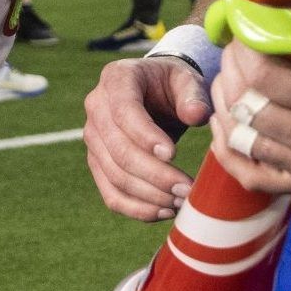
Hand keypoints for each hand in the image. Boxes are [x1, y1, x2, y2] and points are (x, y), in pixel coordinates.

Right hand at [83, 56, 213, 221]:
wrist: (156, 92)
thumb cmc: (173, 84)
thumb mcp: (186, 79)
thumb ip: (193, 95)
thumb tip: (196, 115)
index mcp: (116, 79)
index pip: (123, 112)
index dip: (145, 136)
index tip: (173, 154)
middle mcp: (96, 107)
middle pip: (118, 150)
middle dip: (154, 174)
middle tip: (187, 188)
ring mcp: (93, 138)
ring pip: (115, 176)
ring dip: (149, 195)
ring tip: (182, 201)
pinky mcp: (98, 163)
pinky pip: (111, 193)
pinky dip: (137, 208)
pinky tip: (165, 211)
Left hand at [205, 31, 290, 197]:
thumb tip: (266, 5)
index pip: (261, 79)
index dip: (242, 51)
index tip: (242, 32)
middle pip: (246, 111)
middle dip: (230, 74)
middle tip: (233, 52)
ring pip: (244, 143)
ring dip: (227, 108)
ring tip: (229, 81)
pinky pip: (255, 178)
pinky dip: (232, 153)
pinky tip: (226, 125)